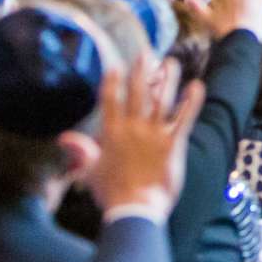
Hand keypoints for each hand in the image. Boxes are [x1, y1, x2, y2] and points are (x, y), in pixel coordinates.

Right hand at [85, 57, 205, 221]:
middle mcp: (133, 128)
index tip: (115, 65)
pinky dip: (191, 101)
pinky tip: (198, 86)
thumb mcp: (90, 171)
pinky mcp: (173, 143)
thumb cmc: (111, 194)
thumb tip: (64, 137)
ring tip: (171, 62)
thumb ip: (81, 151)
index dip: (112, 81)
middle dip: (141, 70)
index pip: (111, 99)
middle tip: (145, 52)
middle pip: (137, 92)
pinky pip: (184, 117)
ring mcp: (154, 134)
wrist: (134, 209)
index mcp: (112, 133)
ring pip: (162, 99)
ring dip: (167, 79)